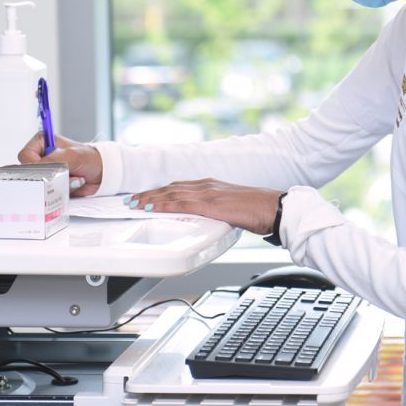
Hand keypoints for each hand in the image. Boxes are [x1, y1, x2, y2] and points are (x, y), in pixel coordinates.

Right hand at [17, 133, 102, 196]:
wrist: (103, 172)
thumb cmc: (89, 158)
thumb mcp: (72, 155)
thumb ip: (53, 159)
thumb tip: (37, 168)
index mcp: (42, 143)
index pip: (24, 156)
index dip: (33, 164)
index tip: (47, 168)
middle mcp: (42, 157)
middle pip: (31, 173)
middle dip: (51, 176)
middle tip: (66, 173)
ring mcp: (47, 172)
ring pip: (41, 185)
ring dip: (60, 184)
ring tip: (74, 177)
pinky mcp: (52, 184)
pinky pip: (50, 193)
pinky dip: (63, 190)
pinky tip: (75, 183)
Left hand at [126, 179, 283, 234]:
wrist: (274, 208)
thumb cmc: (259, 210)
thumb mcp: (232, 208)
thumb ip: (217, 211)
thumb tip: (210, 219)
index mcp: (212, 186)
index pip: (180, 187)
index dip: (161, 192)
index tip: (147, 196)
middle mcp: (207, 186)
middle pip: (171, 188)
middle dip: (150, 194)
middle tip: (131, 199)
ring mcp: (207, 193)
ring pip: (171, 193)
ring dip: (150, 199)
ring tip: (134, 203)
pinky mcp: (209, 204)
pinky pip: (180, 203)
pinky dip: (162, 205)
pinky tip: (150, 208)